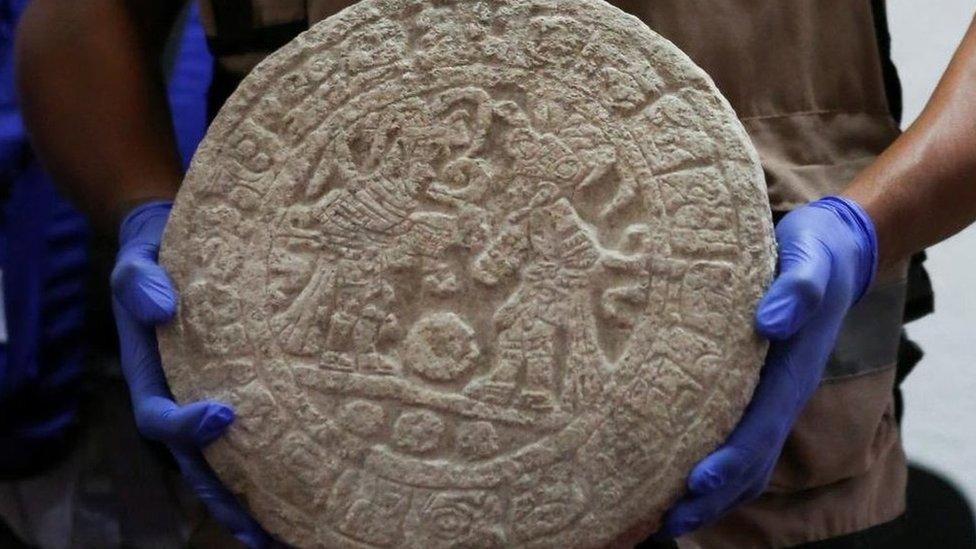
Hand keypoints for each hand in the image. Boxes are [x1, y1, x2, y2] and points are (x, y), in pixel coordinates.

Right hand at [112, 200, 269, 546]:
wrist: (174, 250)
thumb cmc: (156, 257)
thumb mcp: (136, 262)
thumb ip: (139, 282)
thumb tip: (160, 307)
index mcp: (149, 377)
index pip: (159, 417)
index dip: (186, 426)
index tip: (225, 416)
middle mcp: (178, 399)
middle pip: (196, 462)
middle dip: (225, 497)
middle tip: (258, 530)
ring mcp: (207, 401)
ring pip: (226, 463)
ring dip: (252, 500)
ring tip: (289, 533)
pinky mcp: (240, 394)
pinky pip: (254, 438)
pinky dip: (274, 467)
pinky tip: (310, 490)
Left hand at [658, 196, 877, 536]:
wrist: (832, 250)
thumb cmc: (815, 255)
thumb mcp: (809, 260)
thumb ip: (798, 289)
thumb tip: (772, 320)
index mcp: (790, 374)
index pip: (758, 430)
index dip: (727, 461)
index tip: (692, 483)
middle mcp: (779, 394)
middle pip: (748, 462)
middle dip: (709, 496)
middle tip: (662, 523)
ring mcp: (768, 396)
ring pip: (743, 460)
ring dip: (708, 493)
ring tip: (661, 518)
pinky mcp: (752, 387)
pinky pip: (734, 438)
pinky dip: (709, 467)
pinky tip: (671, 475)